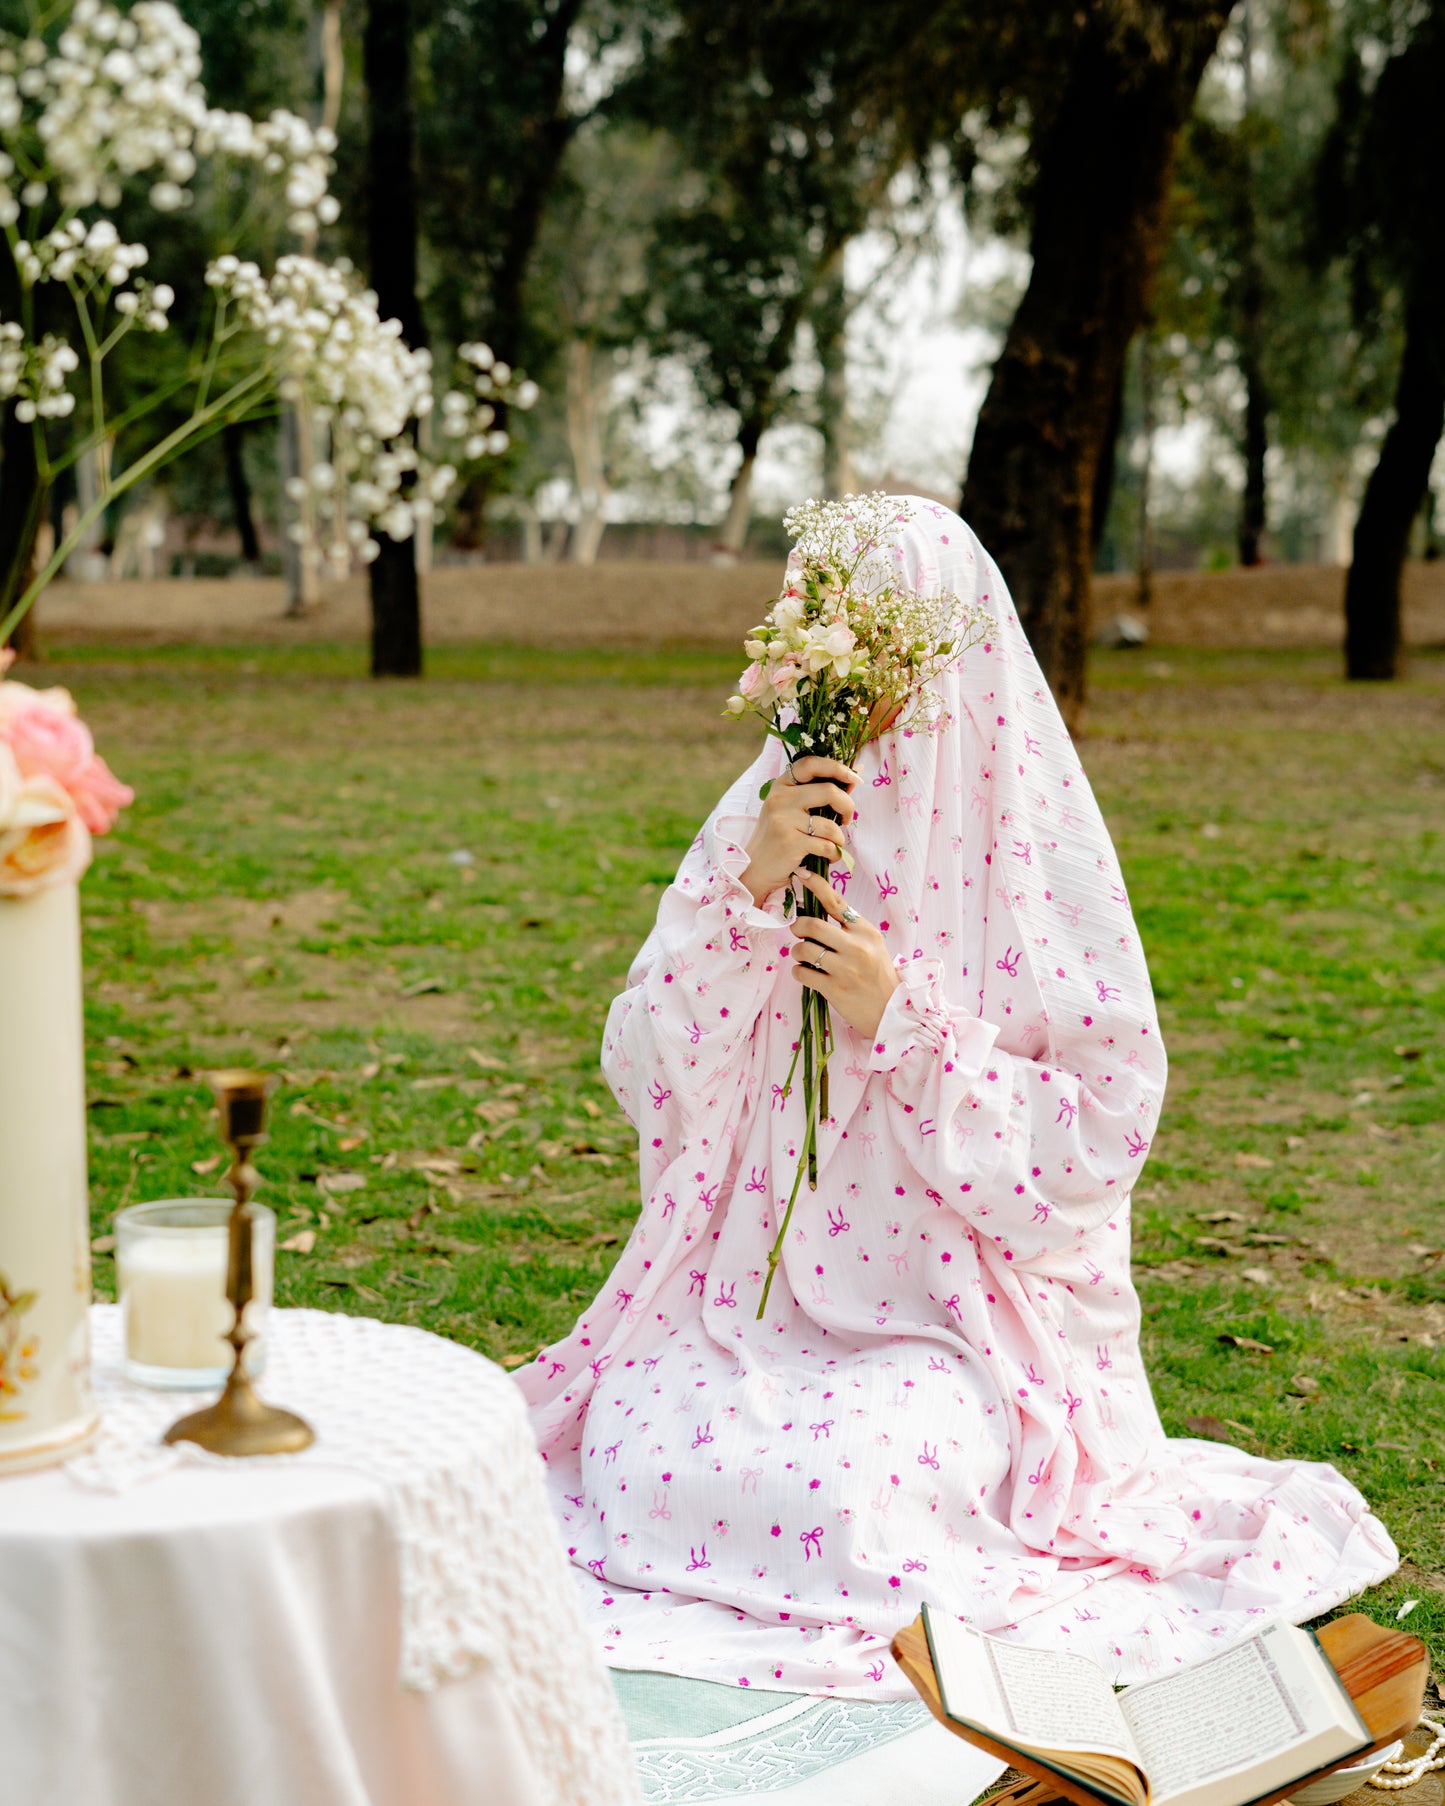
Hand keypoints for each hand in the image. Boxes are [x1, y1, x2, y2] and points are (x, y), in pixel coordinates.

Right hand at [739, 755, 856, 907]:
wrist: (755, 866)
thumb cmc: (780, 836)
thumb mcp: (791, 808)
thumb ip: (818, 792)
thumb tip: (855, 774)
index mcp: (781, 785)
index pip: (811, 764)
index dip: (836, 767)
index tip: (854, 779)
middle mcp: (780, 798)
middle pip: (829, 791)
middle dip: (848, 806)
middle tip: (847, 819)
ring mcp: (784, 820)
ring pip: (831, 825)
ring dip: (839, 838)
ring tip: (833, 845)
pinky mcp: (790, 842)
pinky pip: (826, 846)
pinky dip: (833, 854)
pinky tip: (826, 856)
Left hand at [787, 869, 898, 1041]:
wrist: (892, 1010)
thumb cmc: (878, 974)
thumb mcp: (872, 944)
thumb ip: (850, 927)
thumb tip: (818, 908)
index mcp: (866, 931)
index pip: (836, 901)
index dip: (816, 885)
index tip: (801, 873)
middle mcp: (856, 947)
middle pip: (812, 924)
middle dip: (798, 926)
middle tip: (799, 931)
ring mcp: (845, 969)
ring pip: (803, 948)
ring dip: (798, 951)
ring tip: (806, 957)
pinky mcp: (834, 989)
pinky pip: (802, 972)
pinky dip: (799, 971)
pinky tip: (807, 973)